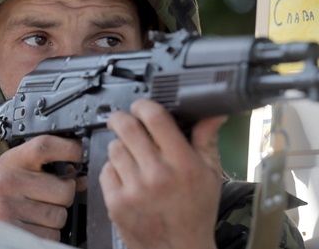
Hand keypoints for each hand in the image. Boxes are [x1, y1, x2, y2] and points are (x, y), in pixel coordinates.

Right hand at [0, 135, 82, 240]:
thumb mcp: (15, 174)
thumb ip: (46, 171)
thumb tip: (81, 178)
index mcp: (11, 162)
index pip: (46, 146)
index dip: (70, 149)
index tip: (81, 154)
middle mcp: (8, 182)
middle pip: (64, 189)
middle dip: (62, 198)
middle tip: (45, 199)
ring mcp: (8, 208)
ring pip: (60, 216)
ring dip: (54, 220)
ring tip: (34, 214)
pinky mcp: (12, 233)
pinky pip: (51, 236)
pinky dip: (46, 236)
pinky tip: (30, 227)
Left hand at [100, 98, 225, 248]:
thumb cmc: (196, 214)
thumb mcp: (210, 174)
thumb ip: (207, 140)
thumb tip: (212, 114)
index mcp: (182, 164)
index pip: (155, 118)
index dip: (144, 105)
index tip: (142, 106)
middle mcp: (157, 175)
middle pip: (127, 127)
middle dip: (122, 118)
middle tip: (125, 120)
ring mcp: (134, 190)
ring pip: (114, 147)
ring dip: (120, 146)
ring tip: (133, 156)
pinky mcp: (116, 204)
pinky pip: (105, 171)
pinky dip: (113, 170)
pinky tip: (128, 177)